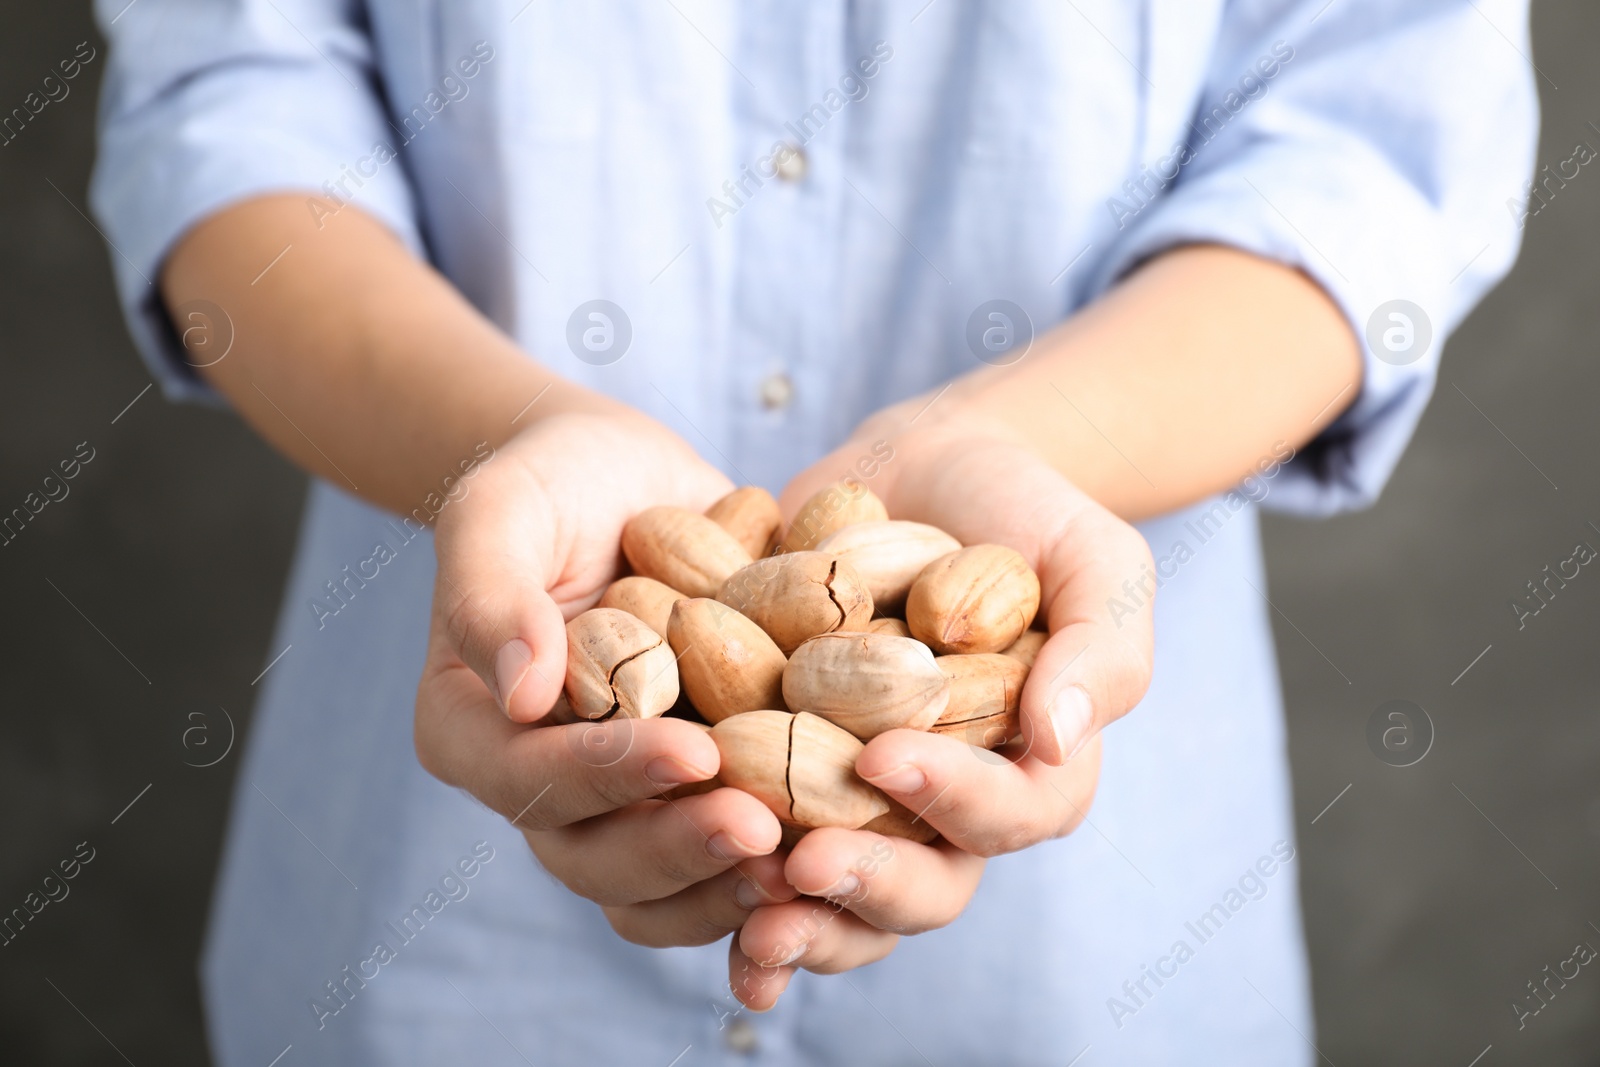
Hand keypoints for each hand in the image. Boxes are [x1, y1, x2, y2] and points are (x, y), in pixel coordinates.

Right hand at [414, 412, 795, 946]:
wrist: (624, 483)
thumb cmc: (549, 481)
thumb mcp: (500, 507)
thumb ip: (490, 590)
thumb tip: (521, 690)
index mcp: (473, 729)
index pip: (527, 778)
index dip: (605, 775)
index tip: (692, 752)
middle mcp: (541, 784)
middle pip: (593, 858)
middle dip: (678, 850)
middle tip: (762, 831)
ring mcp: (620, 801)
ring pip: (658, 888)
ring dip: (726, 887)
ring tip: (803, 862)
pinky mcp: (689, 795)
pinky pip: (719, 863)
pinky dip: (771, 871)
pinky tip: (838, 851)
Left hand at [728, 417, 1153, 1007]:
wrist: (931, 468)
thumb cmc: (1031, 517)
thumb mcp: (1097, 566)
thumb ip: (1098, 651)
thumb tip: (1057, 740)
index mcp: (1028, 775)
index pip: (1006, 815)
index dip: (952, 800)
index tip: (886, 755)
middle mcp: (941, 807)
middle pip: (919, 886)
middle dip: (861, 886)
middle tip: (799, 867)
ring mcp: (857, 795)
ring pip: (834, 890)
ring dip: (788, 916)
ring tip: (739, 905)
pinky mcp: (781, 764)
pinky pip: (753, 832)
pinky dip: (713, 864)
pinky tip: (669, 860)